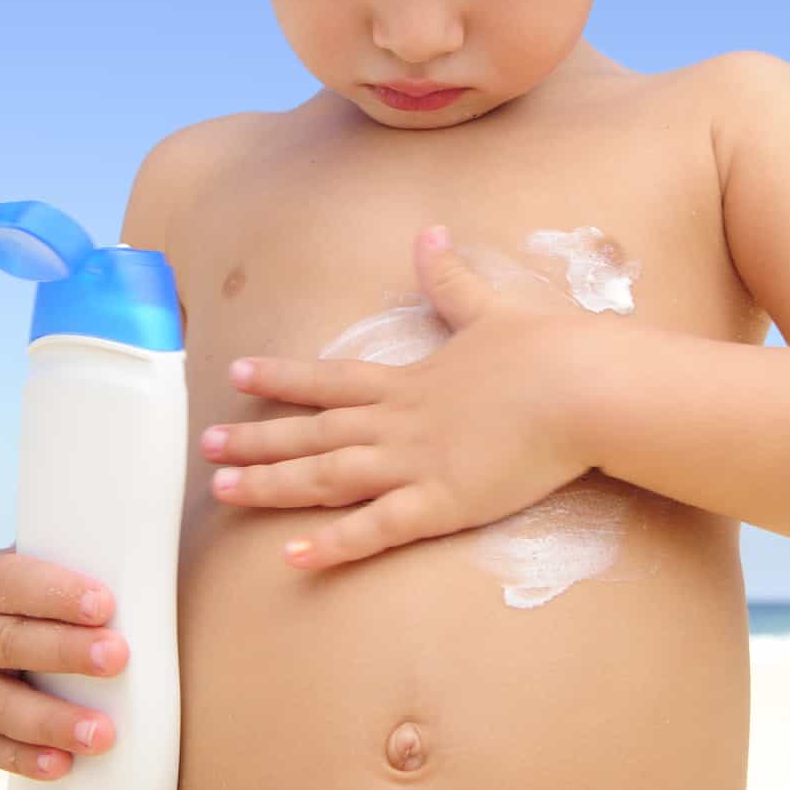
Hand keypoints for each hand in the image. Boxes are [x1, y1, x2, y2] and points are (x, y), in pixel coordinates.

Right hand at [0, 544, 127, 779]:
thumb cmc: (31, 602)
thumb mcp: (39, 570)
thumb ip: (86, 557)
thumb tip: (168, 539)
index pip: (12, 583)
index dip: (58, 593)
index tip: (106, 605)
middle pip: (9, 644)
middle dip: (65, 652)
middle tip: (118, 658)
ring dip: (52, 721)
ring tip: (104, 733)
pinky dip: (23, 759)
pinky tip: (62, 764)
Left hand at [204, 225, 600, 570]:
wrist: (586, 387)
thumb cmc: (548, 349)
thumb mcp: (491, 307)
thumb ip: (452, 280)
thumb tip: (430, 232)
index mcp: (411, 380)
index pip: (331, 379)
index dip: (282, 379)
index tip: (236, 375)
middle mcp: (400, 422)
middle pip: (314, 433)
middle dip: (256, 440)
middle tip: (203, 448)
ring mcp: (417, 464)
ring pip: (328, 478)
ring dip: (274, 485)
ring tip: (223, 493)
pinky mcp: (442, 503)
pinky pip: (376, 530)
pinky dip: (332, 545)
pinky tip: (291, 557)